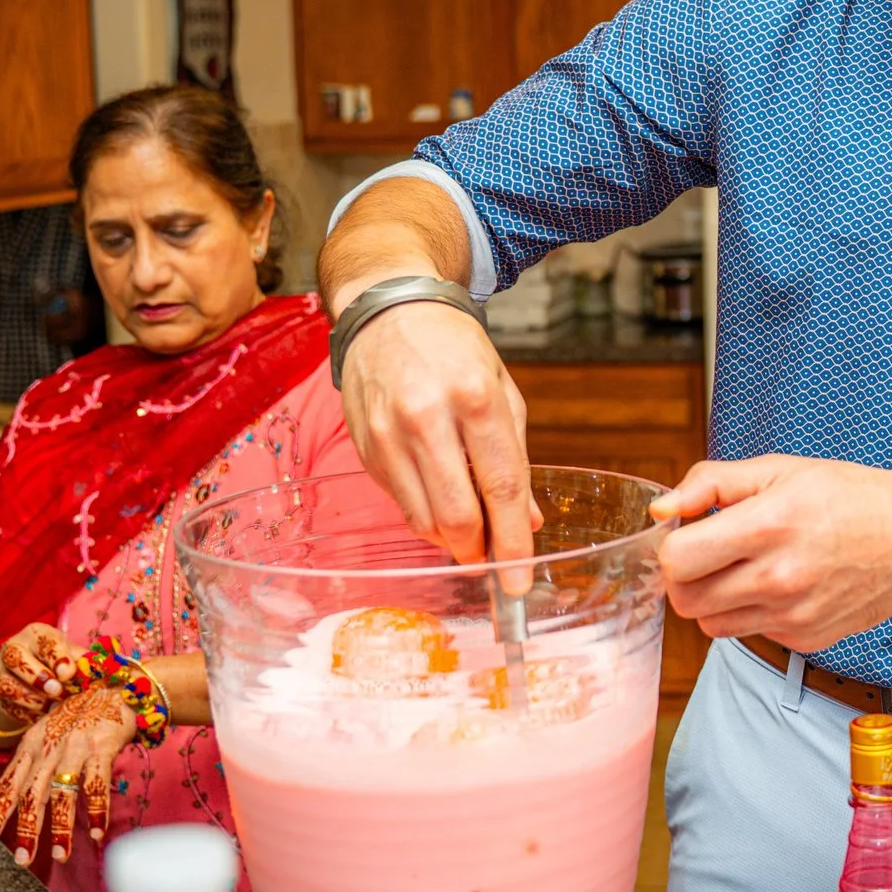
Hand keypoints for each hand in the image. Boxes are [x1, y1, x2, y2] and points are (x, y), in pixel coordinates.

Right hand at [0, 622, 77, 727]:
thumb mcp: (70, 654)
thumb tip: (104, 671)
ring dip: (32, 699)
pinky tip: (41, 716)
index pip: (44, 641)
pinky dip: (26, 712)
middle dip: (38, 676)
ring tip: (52, 707)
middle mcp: (14, 649)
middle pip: (16, 658)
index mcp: (36, 634)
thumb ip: (84, 661)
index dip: (57, 657)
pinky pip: (7, 704)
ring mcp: (0, 671)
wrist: (26, 674)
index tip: (68, 674)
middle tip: (57, 691)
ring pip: (8, 685)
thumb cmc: (57, 661)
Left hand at [0, 685, 135, 867]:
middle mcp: (48, 748)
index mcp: (31, 745)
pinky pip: (96, 784)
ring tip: (60, 855)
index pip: (8, 784)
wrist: (115, 686)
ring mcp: (74, 748)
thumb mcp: (49, 733)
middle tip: (22, 860)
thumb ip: (35, 764)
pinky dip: (96, 811)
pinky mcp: (101, 748)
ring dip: (60, 828)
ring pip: (62, 794)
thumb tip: (21, 801)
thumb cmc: (82, 714)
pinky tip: (95, 832)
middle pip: (32, 795)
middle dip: (26, 830)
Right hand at [337, 299, 538, 563]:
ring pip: (423, 519)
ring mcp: (389, 434)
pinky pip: (400, 503)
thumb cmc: (455, 350)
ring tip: (468, 532)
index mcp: (475, 397)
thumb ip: (515, 458)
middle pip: (456, 515)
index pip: (500, 487)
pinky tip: (438, 502)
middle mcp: (427, 416)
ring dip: (450, 539)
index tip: (519, 580)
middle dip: (478, 550)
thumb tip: (527, 522)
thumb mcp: (502, 392)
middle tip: (491, 558)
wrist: (389, 311)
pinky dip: (424, 516)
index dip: (512, 542)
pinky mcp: (364, 447)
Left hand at [649, 456, 891, 650]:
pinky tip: (780, 584)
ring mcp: (793, 615)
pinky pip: (750, 633)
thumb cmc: (852, 496)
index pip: (675, 561)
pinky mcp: (805, 640)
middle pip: (684, 600)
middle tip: (709, 553)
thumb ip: (711, 484)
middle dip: (685, 575)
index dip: (671, 545)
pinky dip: (751, 612)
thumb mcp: (780, 468)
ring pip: (710, 624)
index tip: (687, 533)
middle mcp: (779, 578)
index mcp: (769, 525)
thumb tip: (662, 509)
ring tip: (744, 567)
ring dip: (714, 598)